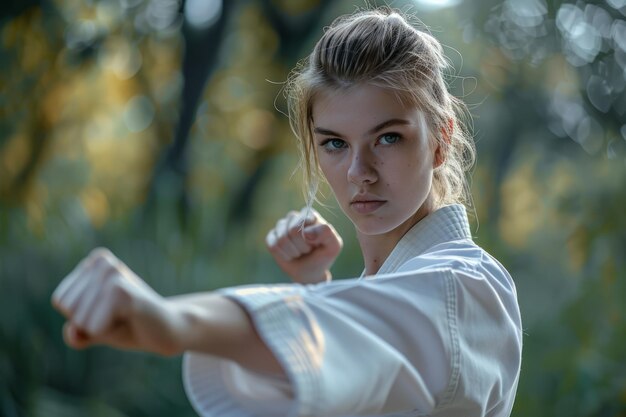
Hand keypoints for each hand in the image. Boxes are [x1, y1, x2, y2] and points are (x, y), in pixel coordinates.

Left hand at [51, 248, 180, 355]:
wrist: (169, 329)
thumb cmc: (131, 326)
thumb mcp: (96, 330)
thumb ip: (77, 334)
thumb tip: (73, 332)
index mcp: (95, 262)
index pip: (62, 300)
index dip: (82, 317)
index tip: (110, 312)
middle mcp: (103, 262)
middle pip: (69, 308)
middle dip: (90, 323)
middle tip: (120, 316)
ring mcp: (114, 274)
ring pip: (80, 319)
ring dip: (102, 328)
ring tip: (126, 317)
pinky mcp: (122, 291)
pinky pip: (95, 326)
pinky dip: (110, 332)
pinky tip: (132, 320)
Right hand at [265, 208, 342, 283]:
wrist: (310, 272)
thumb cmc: (323, 256)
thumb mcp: (333, 246)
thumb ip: (326, 233)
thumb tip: (306, 232)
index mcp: (310, 214)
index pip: (305, 222)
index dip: (310, 239)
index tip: (316, 245)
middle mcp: (294, 216)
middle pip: (292, 231)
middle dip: (301, 247)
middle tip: (307, 250)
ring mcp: (281, 226)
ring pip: (281, 239)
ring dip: (293, 252)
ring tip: (299, 253)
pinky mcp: (271, 236)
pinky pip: (273, 246)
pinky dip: (283, 255)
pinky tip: (289, 255)